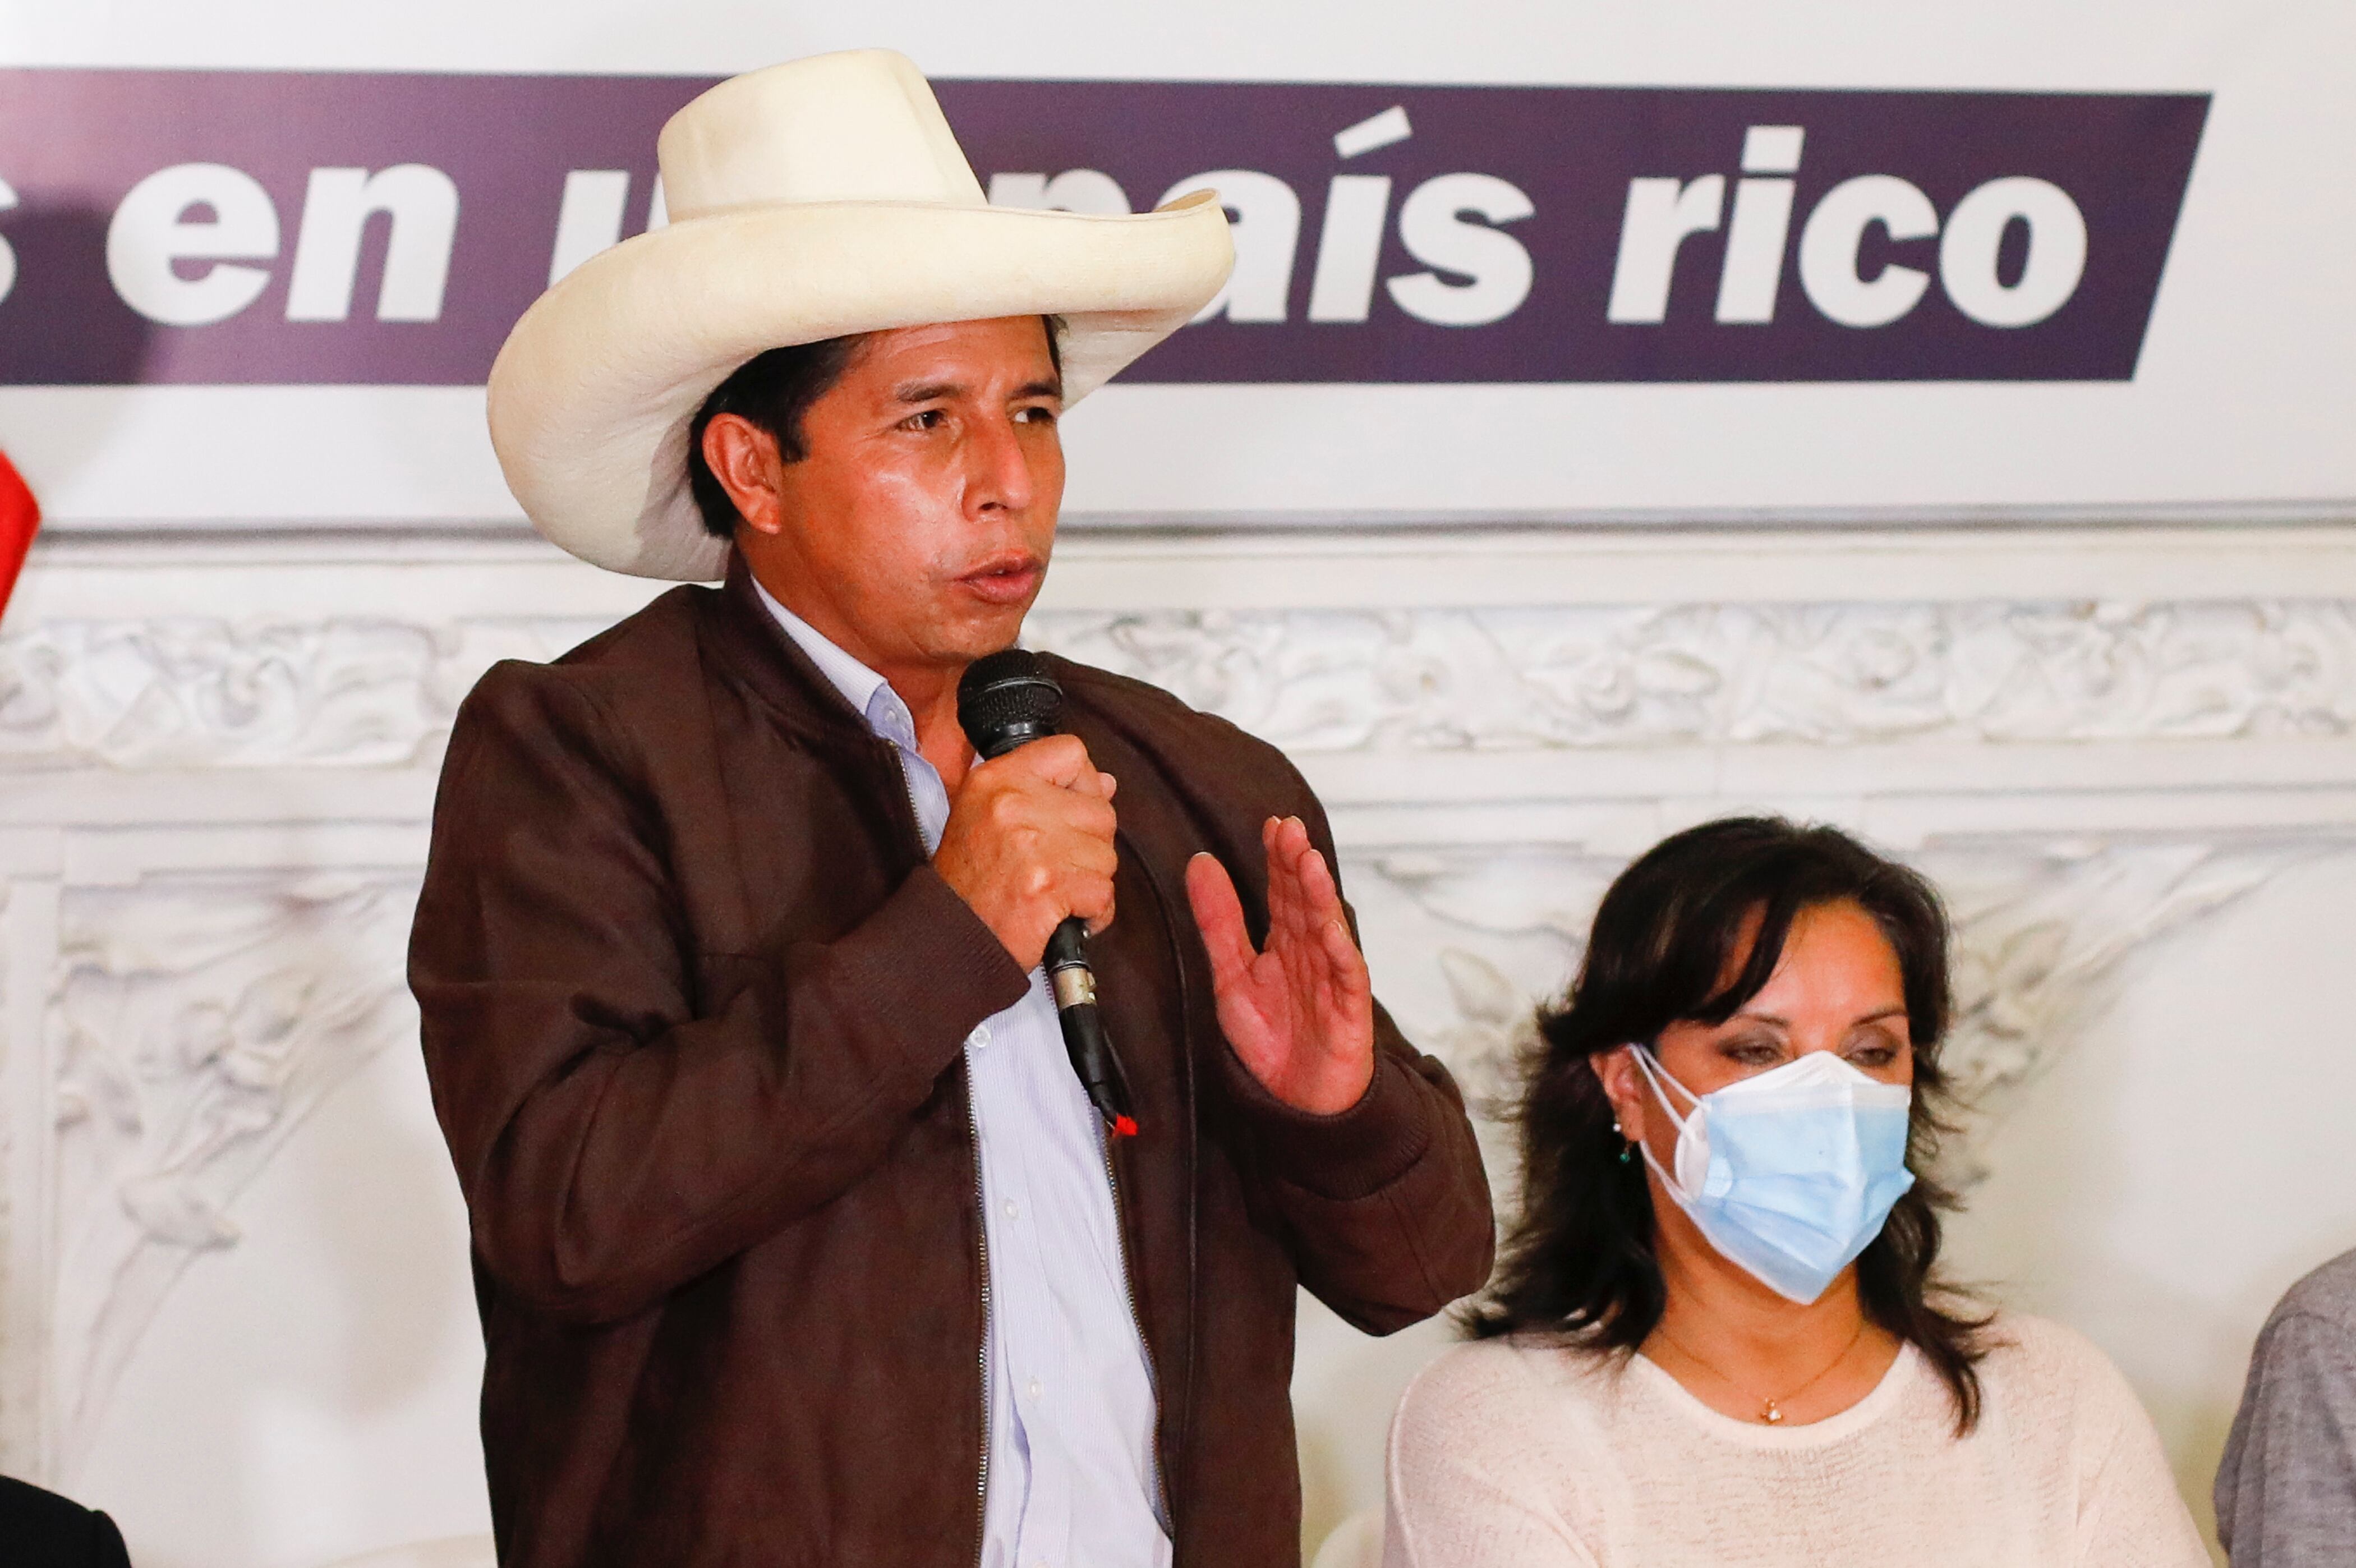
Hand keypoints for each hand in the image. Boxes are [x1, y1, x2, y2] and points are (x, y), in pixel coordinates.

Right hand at [934, 735, 1117, 970]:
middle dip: (1088, 847)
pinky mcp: (1048, 885)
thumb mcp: (989, 817)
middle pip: (1100, 811)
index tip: (1069, 813)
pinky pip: (1104, 893)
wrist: (948, 938)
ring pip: (1106, 856)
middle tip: (1053, 867)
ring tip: (1054, 893)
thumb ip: (1047, 791)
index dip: (1082, 785)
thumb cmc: (970, 882)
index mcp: (997, 778)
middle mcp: (1013, 803)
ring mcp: (1032, 844)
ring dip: (1089, 882)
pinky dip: (1093, 913)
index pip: (1070, 752)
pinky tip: (1066, 915)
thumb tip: (1106, 784)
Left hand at [1186, 815, 1375, 1115]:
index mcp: (1285, 942)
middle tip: (1289, 830)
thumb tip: (1200, 862)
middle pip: (1306, 901)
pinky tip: (1331, 926)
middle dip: (1298, 865)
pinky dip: (1341, 950)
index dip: (1278, 860)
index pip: (1283, 891)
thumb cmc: (1271, 1039)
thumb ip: (1218, 921)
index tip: (1271, 826)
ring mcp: (1333, 978)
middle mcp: (1311, 953)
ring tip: (1309, 862)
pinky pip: (1347, 975)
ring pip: (1328, 928)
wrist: (1294, 1101)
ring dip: (1320, 895)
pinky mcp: (1349, 1009)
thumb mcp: (1231, 975)